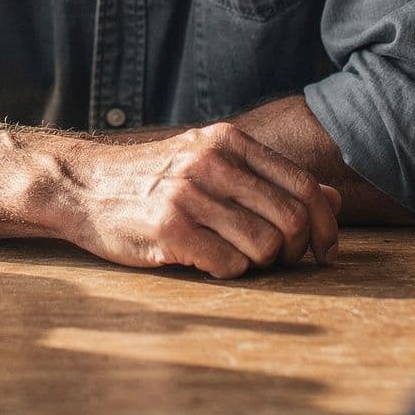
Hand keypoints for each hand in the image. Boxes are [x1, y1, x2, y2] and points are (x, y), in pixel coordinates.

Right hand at [59, 122, 340, 277]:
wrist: (80, 185)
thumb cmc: (152, 180)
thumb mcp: (209, 161)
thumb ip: (268, 176)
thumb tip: (333, 199)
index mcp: (228, 141)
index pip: (304, 184)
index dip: (326, 224)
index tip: (326, 251)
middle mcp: (212, 162)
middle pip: (292, 218)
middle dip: (298, 251)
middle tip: (284, 263)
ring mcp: (189, 195)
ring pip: (265, 247)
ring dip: (263, 265)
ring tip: (239, 259)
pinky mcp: (169, 230)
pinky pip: (230, 266)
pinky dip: (230, 273)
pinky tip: (209, 262)